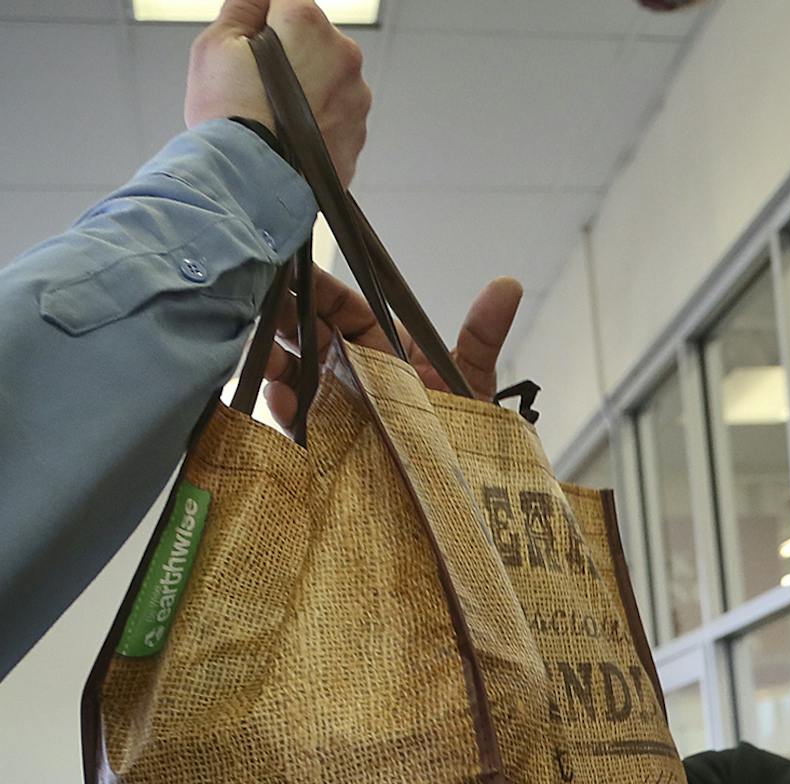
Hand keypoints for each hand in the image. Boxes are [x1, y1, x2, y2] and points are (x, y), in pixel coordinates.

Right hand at [184, 0, 369, 184]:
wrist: (251, 182)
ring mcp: (356, 97)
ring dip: (306, 87)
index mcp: (307, 23)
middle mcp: (343, 56)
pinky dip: (317, 119)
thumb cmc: (229, 114)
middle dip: (289, 52)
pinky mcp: (359, 133)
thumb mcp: (215, 44)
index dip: (267, 14)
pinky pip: (336, 115)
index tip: (253, 35)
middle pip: (314, 39)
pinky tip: (289, 133)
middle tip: (256, 80)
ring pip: (329, 78)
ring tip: (271, 111)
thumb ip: (242, 8)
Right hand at [265, 268, 522, 425]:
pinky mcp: (327, 440)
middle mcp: (351, 368)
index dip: (316, 286)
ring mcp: (335, 403)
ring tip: (265, 355)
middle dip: (281, 316)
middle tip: (260, 302)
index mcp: (380, 344)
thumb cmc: (467, 429)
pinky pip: (299, 420)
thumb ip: (482, 335)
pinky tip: (284, 399)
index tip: (291, 266)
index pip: (340, 305)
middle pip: (306, 332)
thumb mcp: (472, 378)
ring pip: (293, 372)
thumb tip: (509, 285)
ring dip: (275, 360)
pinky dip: (287, 408)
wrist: (464, 490)